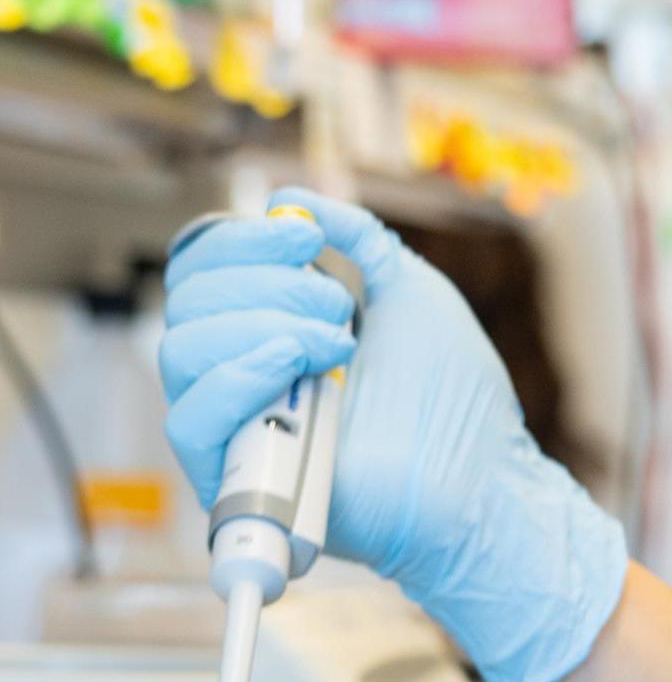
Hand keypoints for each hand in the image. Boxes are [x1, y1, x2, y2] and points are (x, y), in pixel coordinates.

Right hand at [160, 187, 627, 681]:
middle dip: (264, 281)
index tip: (305, 237)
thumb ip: (357, 239)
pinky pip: (189, 420)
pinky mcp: (234, 481)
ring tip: (334, 341)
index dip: (239, 241)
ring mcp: (235, 428)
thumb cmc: (453, 399)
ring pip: (181, 350)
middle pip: (187, 300)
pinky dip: (238, 377)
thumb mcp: (409, 291)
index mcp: (269, 330)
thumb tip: (291, 199)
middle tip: (338, 306)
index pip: (203, 270)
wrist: (479, 480)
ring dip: (259, 324)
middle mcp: (241, 375)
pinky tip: (296, 364)